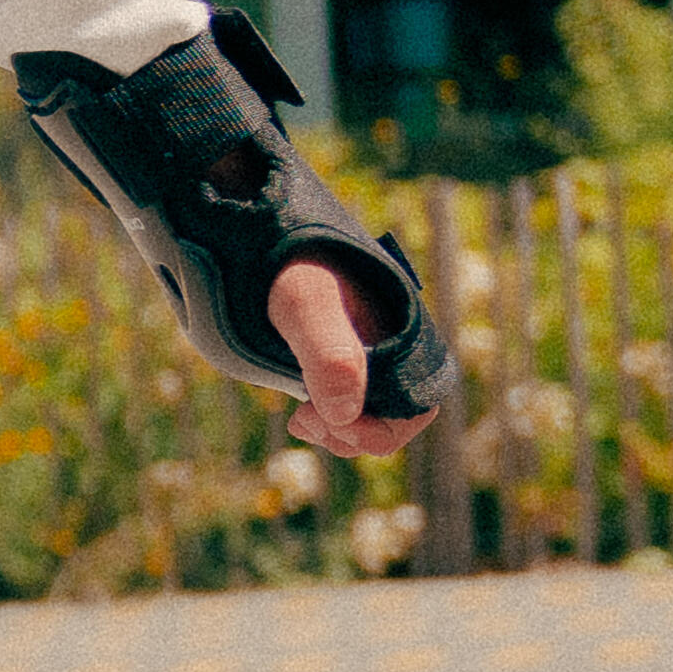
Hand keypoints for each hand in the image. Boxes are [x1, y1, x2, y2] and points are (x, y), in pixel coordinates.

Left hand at [270, 253, 430, 460]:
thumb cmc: (288, 265)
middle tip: (304, 417)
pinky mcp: (335, 360)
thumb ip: (330, 355)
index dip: (379, 430)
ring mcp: (364, 357)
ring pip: (364, 418)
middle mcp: (391, 350)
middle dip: (351, 435)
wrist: (257, 236)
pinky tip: (301, 412)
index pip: (415, 409)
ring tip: (301, 416)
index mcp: (404, 338)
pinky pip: (344, 407)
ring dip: (335, 431)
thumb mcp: (307, 304)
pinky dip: (326, 421)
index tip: (331, 421)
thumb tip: (344, 415)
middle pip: (389, 422)